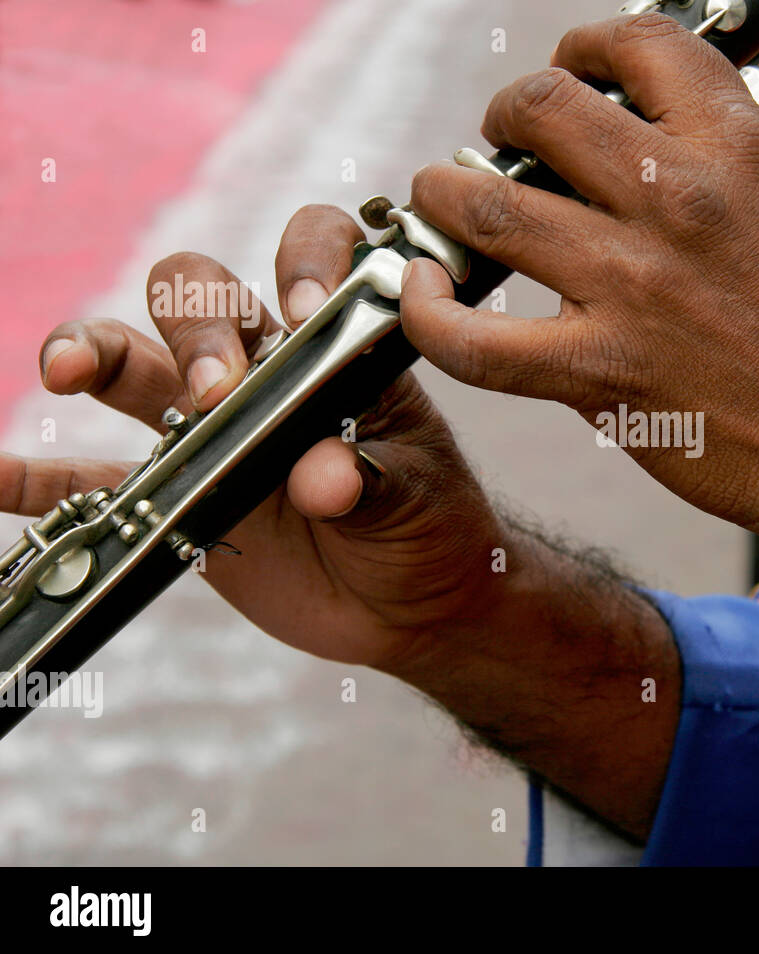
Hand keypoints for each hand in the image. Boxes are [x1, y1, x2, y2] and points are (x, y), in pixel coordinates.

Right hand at [4, 205, 510, 674]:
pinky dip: (38, 477)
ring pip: (133, 364)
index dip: (303, 261)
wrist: (415, 603)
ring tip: (65, 372)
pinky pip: (93, 479)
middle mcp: (268, 370)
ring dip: (91, 351)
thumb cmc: (432, 526)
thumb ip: (372, 483)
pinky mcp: (178, 496)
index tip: (304, 312)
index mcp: (341, 351)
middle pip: (202, 297)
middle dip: (193, 323)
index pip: (314, 257)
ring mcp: (213, 430)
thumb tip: (324, 477)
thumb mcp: (417, 499)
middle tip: (213, 391)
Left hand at [397, 13, 758, 576]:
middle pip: (541, 108)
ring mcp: (632, 286)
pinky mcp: (599, 372)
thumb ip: (718, 167)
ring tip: (443, 201)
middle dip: (504, 114)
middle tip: (501, 144)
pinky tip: (423, 291)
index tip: (570, 71)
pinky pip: (474, 339)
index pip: (637, 44)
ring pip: (486, 207)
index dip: (584, 46)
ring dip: (445, 195)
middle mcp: (680, 200)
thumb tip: (637, 144)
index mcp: (740, 149)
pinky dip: (427, 312)